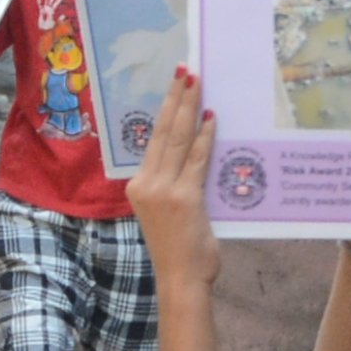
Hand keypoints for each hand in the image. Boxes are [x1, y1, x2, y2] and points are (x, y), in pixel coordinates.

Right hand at [128, 70, 218, 264]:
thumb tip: (193, 161)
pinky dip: (206, 138)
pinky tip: (212, 118)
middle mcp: (146, 183)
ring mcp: (163, 189)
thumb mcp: (168, 214)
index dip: (166, 110)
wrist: (181, 280)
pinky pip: (197, 159)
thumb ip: (176, 187)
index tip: (175, 87)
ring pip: (179, 139)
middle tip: (185, 71)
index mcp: (138, 186)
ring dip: (190, 109)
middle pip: (164, 131)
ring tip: (197, 84)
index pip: (155, 139)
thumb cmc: (179, 251)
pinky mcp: (184, 197)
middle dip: (177, 98)